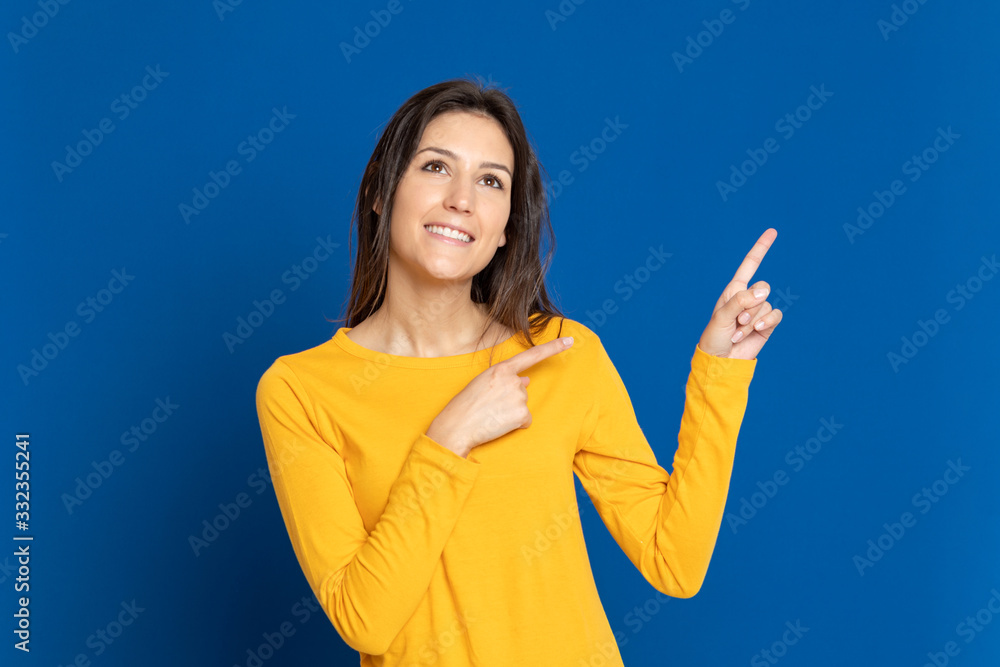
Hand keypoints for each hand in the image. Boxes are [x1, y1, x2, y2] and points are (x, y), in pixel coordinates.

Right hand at [426, 335, 573, 456]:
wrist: (457, 426)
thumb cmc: (465, 405)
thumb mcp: (483, 383)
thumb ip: (504, 378)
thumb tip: (527, 380)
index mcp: (501, 369)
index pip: (532, 355)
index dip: (553, 348)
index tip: (570, 341)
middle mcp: (513, 380)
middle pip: (523, 389)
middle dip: (510, 399)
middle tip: (490, 406)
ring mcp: (519, 396)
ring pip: (523, 406)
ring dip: (511, 413)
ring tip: (491, 415)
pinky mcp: (522, 414)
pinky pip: (525, 421)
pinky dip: (515, 425)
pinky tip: (498, 424)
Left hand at [697, 228, 782, 359]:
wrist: (721, 361)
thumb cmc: (715, 337)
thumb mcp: (722, 316)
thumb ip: (741, 301)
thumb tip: (764, 291)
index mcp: (734, 290)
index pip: (750, 264)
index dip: (761, 248)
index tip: (772, 231)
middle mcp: (748, 297)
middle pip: (763, 287)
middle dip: (750, 305)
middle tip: (736, 320)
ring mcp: (758, 311)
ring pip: (767, 305)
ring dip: (752, 320)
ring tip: (738, 332)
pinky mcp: (767, 325)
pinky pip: (775, 316)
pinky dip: (765, 323)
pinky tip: (755, 331)